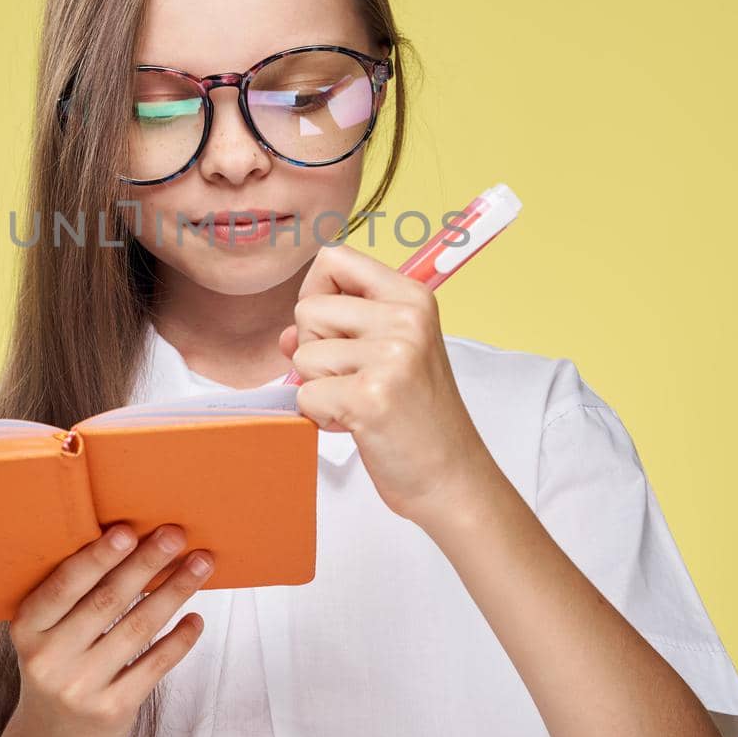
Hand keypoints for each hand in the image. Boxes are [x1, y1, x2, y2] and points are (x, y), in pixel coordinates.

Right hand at [0, 523, 213, 736]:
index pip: (64, 586)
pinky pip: (155, 664)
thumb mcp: (45, 633)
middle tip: (175, 534)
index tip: (128, 531)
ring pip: (138, 627)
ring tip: (201, 564)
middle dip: (146, 563)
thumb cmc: (57, 664)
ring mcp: (81, 687)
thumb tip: (131, 539)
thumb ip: (72, 595)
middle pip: (107, 601)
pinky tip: (195, 618)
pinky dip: (180, 638)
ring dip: (175, 591)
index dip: (97, 557)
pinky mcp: (112, 708)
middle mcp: (50, 659)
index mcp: (28, 629)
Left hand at [278, 243, 492, 529]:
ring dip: (320, 388)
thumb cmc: (418, 418)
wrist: (451, 477)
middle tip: (355, 380)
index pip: (335, 259)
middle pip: (308, 309)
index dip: (316, 292)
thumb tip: (286, 336)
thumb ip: (340, 331)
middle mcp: (406, 318)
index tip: (332, 328)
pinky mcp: (371, 396)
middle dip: (316, 350)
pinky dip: (321, 417)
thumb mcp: (393, 354)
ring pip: (303, 355)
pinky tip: (358, 425)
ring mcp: (391, 356)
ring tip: (360, 404)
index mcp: (413, 297)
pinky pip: (305, 394)